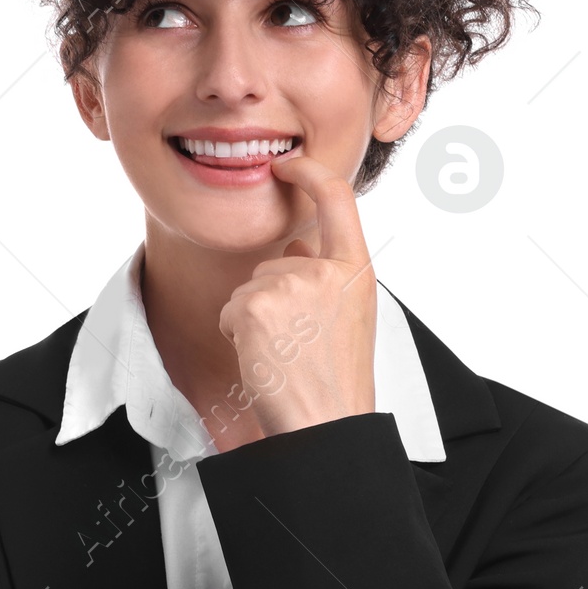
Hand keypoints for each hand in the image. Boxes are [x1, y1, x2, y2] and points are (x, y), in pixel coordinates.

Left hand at [216, 152, 376, 438]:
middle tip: (298, 346)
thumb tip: (298, 245)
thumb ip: (327, 275)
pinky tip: (265, 359)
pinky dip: (238, 334)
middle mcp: (324, 269)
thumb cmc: (336, 380)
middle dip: (272, 297)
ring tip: (285, 355)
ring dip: (255, 320)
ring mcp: (288, 284)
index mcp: (356, 269)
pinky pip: (231, 309)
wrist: (325, 424)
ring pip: (250, 286)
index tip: (288, 164)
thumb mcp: (350, 315)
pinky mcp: (255, 304)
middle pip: (277, 260)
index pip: (337, 198)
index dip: (309, 173)